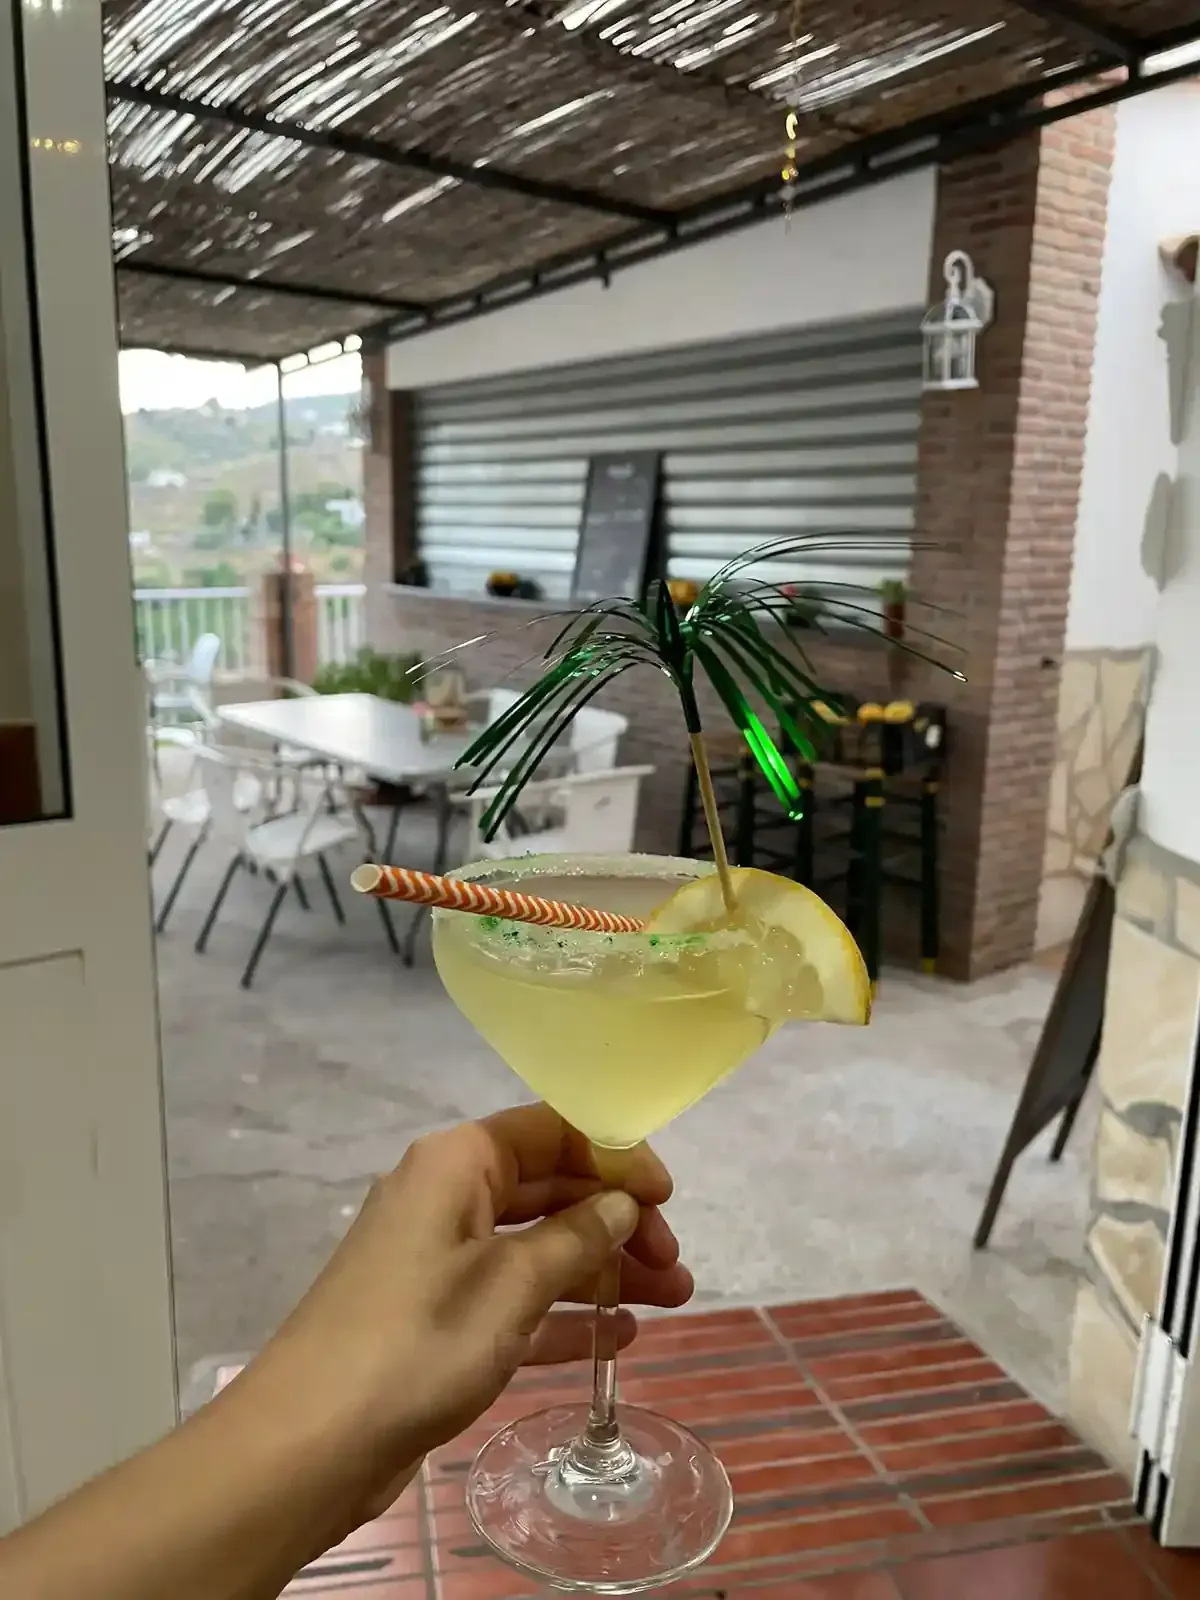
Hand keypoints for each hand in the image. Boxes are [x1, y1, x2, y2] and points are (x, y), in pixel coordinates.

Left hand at [243, 1105, 691, 1533]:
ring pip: (537, 1245)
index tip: (666, 1198)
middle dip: (617, 1220)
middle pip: (549, 1186)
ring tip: (673, 1301)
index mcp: (457, 1164)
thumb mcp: (510, 1286)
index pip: (551, 1129)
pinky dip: (563, 1312)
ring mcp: (438, 1259)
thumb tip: (621, 1206)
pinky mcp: (435, 1317)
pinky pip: (514, 1296)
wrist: (309, 1443)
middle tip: (675, 1266)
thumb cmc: (416, 1343)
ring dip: (603, 1269)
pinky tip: (616, 1337)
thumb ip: (576, 1240)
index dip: (614, 1154)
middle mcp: (446, 1196)